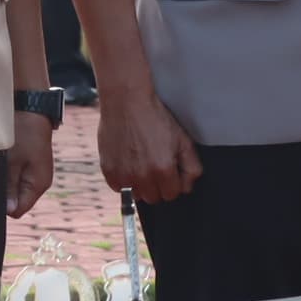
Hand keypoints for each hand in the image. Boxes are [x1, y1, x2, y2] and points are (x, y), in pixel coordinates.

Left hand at [6, 116, 54, 217]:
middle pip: (16, 200)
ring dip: (5, 181)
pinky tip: (3, 160)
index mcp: (38, 185)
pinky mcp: (31, 164)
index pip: (18, 210)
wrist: (31, 108)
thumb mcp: (11, 161)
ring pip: (15, 188)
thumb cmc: (22, 133)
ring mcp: (36, 173)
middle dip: (3, 193)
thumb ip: (9, 187)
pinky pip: (17, 176)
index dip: (3, 206)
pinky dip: (8, 171)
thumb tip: (10, 211)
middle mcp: (39, 182)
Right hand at [95, 85, 202, 205]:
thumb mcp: (183, 140)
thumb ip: (192, 168)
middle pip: (154, 198)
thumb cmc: (155, 119)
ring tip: (140, 165)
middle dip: (157, 186)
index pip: (172, 195)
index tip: (169, 170)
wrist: (126, 103)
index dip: (173, 183)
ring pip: (136, 196)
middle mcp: (142, 177)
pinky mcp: (108, 170)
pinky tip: (127, 163)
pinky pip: (118, 188)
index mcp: (163, 170)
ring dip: (140, 185)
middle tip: (155, 166)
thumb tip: (187, 187)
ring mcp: (123, 175)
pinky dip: (124, 180)